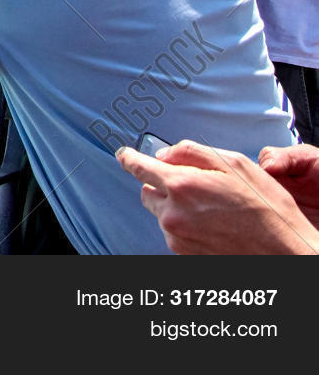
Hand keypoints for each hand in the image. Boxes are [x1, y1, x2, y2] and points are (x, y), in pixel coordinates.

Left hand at [116, 141, 318, 254]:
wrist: (284, 251)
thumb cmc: (265, 207)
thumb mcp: (234, 164)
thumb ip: (191, 153)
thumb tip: (163, 154)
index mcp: (182, 185)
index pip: (139, 167)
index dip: (129, 158)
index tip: (123, 154)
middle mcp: (173, 213)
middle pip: (148, 191)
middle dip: (163, 184)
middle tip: (193, 185)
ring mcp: (177, 236)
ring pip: (161, 212)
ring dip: (175, 206)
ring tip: (211, 209)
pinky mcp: (183, 253)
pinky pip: (173, 231)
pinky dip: (185, 225)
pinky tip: (212, 224)